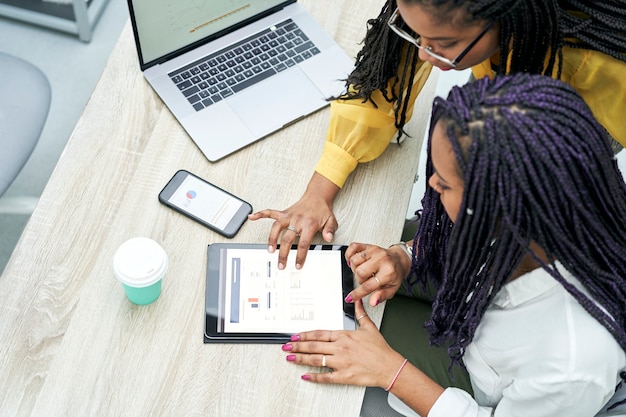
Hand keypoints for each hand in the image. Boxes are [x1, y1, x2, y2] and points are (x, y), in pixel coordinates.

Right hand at [248, 173, 339, 269]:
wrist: (317, 197)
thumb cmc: (322, 210)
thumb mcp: (331, 221)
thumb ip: (330, 230)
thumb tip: (328, 238)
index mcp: (309, 224)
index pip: (303, 243)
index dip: (300, 256)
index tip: (298, 265)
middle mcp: (297, 220)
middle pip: (288, 239)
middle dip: (284, 253)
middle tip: (281, 264)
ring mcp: (289, 216)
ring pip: (276, 227)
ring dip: (272, 239)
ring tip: (270, 250)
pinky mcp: (284, 212)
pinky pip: (270, 212)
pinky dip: (260, 214)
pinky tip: (252, 217)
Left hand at [282, 300, 404, 387]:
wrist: (389, 366)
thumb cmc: (380, 350)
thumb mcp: (369, 328)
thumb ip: (360, 314)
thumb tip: (356, 301)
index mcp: (344, 336)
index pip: (319, 334)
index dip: (304, 335)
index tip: (294, 336)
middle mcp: (340, 348)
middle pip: (313, 346)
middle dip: (297, 346)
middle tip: (286, 346)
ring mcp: (341, 363)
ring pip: (316, 359)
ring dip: (300, 358)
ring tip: (290, 358)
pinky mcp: (344, 376)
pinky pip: (325, 377)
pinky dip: (314, 377)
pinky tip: (305, 375)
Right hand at [344, 242, 410, 306]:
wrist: (399, 259)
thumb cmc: (395, 274)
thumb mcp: (392, 289)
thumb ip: (382, 296)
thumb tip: (373, 302)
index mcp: (388, 272)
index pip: (368, 285)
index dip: (357, 293)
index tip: (351, 298)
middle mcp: (381, 259)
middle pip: (359, 272)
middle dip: (359, 280)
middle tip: (365, 280)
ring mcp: (374, 251)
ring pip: (354, 261)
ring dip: (355, 268)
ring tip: (362, 270)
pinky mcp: (368, 245)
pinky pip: (352, 247)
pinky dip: (349, 255)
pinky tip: (354, 261)